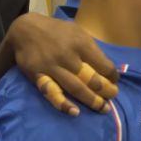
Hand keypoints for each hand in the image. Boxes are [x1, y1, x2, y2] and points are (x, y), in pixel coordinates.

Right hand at [0, 13, 118, 115]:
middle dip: (106, 91)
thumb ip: (92, 48)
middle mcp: (69, 56)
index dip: (112, 77)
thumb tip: (108, 68)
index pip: (104, 66)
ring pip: (76, 88)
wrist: (25, 28)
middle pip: (93, 80)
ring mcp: (53, 67)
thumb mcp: (78, 32)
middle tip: (112, 97)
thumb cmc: (57, 31)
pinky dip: (63, 104)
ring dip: (92, 101)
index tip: (114, 82)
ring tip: (103, 109)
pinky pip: (52, 92)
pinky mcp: (39, 76)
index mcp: (82, 44)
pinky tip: (74, 112)